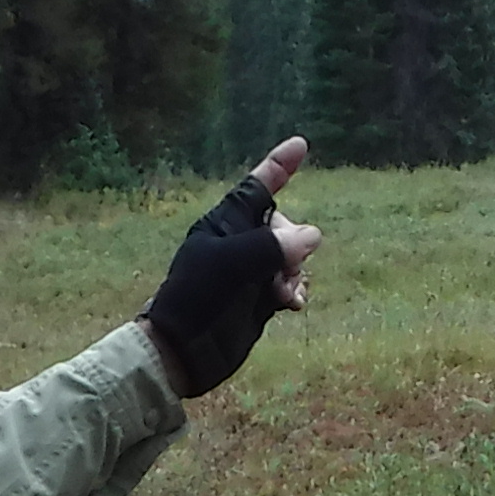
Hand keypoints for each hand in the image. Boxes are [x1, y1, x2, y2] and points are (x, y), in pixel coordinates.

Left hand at [145, 138, 320, 398]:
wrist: (182, 350)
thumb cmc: (198, 299)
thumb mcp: (233, 265)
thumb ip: (273, 246)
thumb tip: (312, 236)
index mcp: (224, 224)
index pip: (257, 187)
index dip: (278, 166)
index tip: (301, 145)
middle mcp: (239, 244)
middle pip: (284, 226)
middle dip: (293, 243)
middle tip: (285, 270)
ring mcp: (250, 272)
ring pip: (291, 257)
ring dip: (297, 272)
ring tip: (287, 295)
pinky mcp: (258, 299)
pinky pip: (289, 283)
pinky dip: (296, 291)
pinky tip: (294, 305)